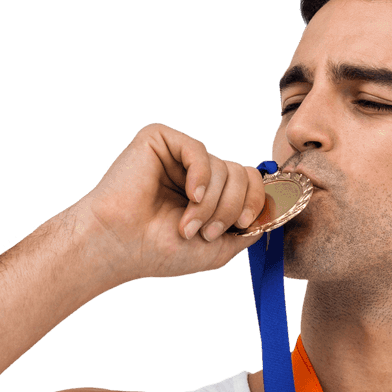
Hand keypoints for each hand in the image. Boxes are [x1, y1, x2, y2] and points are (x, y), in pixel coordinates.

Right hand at [76, 123, 267, 285]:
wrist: (120, 246)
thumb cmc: (160, 251)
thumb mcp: (218, 249)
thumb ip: (248, 231)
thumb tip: (271, 213)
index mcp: (210, 193)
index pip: (250, 182)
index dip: (255, 202)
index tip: (243, 226)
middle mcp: (196, 171)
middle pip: (242, 173)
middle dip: (231, 208)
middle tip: (208, 232)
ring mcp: (178, 155)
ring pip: (222, 167)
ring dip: (211, 204)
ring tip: (187, 225)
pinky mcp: (160, 140)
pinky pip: (199, 150)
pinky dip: (201, 177)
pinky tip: (189, 195)